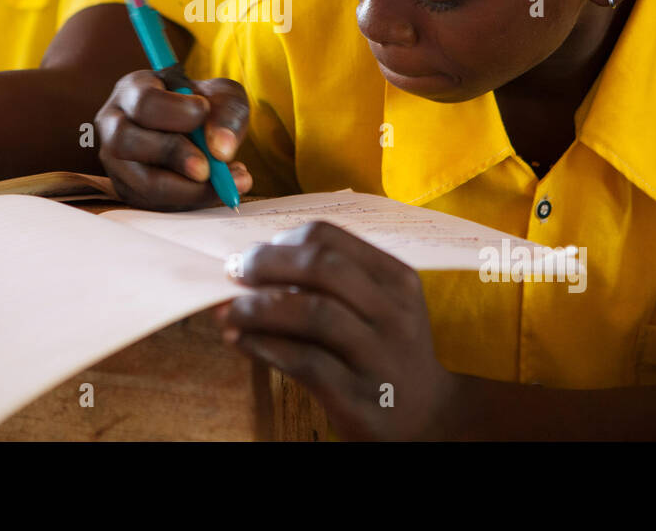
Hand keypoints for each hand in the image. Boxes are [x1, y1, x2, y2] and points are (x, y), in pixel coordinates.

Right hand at [95, 70, 252, 209]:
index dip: (178, 113)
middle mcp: (114, 124)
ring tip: (226, 180)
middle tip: (209, 166)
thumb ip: (227, 114)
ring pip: (140, 182)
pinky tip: (215, 187)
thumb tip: (221, 150)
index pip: (144, 102)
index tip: (204, 112)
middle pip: (124, 142)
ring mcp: (116, 160)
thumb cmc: (205, 104)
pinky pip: (154, 204)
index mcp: (133, 90)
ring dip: (188, 188)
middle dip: (173, 156)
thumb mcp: (223, 95)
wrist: (198, 125)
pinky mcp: (128, 188)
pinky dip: (190, 201)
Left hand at [219, 221, 457, 439]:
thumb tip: (255, 261)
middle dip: (266, 265)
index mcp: (396, 279)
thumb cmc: (383, 350)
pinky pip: (305, 361)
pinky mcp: (359, 397)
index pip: (332, 238)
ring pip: (313, 313)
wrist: (426, 416)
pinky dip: (264, 346)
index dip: (282, 241)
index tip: (253, 253)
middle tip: (233, 273)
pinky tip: (241, 340)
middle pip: (321, 268)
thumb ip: (330, 282)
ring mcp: (379, 357)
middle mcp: (394, 313)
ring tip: (230, 311)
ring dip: (259, 308)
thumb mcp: (377, 306)